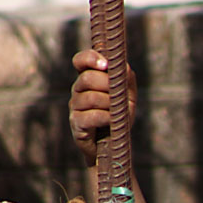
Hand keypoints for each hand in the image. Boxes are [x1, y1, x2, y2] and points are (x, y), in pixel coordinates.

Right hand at [69, 49, 136, 166]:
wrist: (114, 144)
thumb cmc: (119, 116)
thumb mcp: (127, 96)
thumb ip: (125, 79)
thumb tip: (123, 66)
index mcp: (88, 79)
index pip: (80, 60)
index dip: (90, 58)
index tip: (106, 65)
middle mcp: (78, 90)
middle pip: (87, 78)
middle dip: (106, 83)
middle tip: (118, 93)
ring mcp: (75, 107)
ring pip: (90, 97)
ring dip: (108, 103)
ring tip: (116, 110)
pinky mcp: (77, 124)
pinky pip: (90, 116)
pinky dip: (105, 117)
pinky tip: (112, 120)